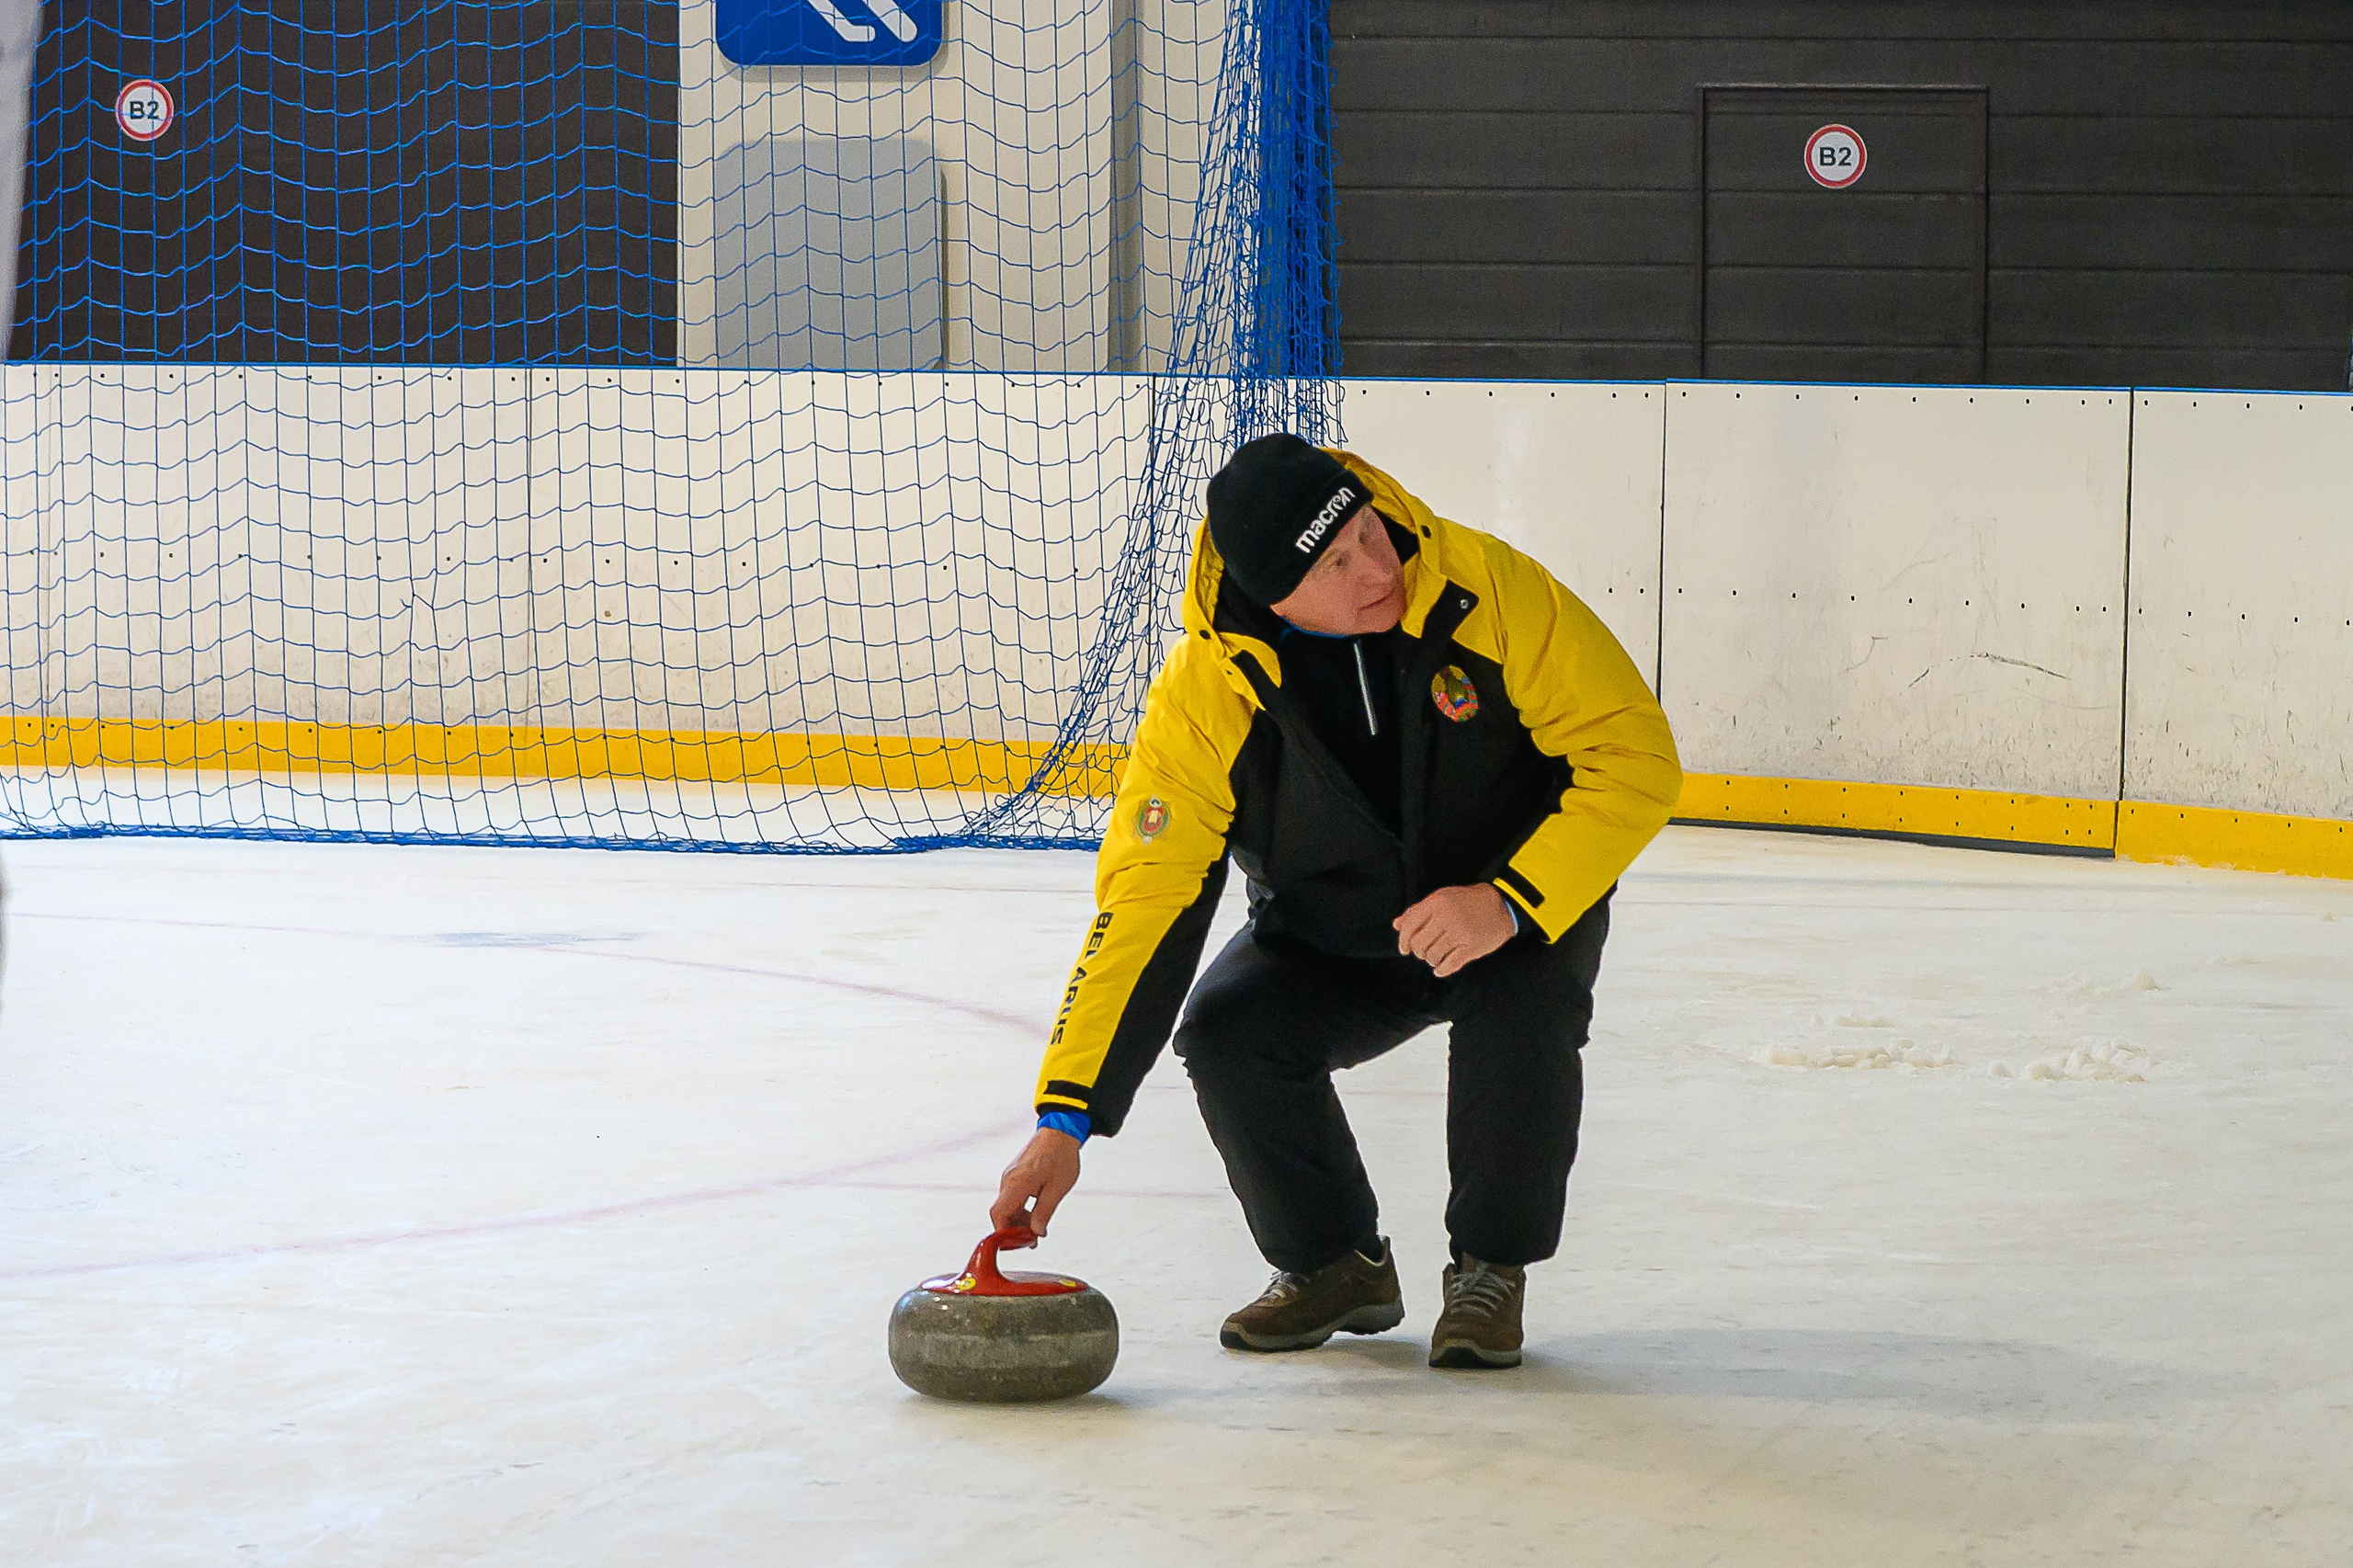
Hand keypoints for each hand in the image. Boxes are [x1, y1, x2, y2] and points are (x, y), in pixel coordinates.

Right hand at [990, 1127, 1082, 1236]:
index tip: (1017, 1243)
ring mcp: (1010, 1176)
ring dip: (1018, 1219)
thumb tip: (1036, 1233)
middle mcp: (1008, 1179)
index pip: (998, 1214)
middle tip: (1032, 1240)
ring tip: (1037, 1228)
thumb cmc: (1061, 1157)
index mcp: (1017, 1183)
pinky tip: (1035, 1213)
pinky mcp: (1015, 1174)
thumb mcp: (1057, 1189)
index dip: (1004, 1232)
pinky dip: (1020, 1208)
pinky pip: (1011, 1197)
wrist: (1060, 1131)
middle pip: (1001, 1212)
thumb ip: (1044, 1212)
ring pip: (1007, 1205)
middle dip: (1013, 1229)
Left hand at [1394, 883, 1516, 977]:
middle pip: (1419, 944)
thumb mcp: (1441, 898)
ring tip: (1437, 956)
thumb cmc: (1466, 901)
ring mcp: (1460, 933)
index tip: (1404, 949)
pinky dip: (1441, 970)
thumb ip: (1417, 911)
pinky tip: (1440, 969)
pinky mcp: (1472, 947)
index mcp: (1436, 903)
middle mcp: (1446, 917)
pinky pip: (1449, 965)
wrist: (1501, 904)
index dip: (1403, 941)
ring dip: (1431, 960)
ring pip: (1433, 956)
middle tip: (1424, 952)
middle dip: (1419, 952)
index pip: (1409, 927)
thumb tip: (1397, 925)